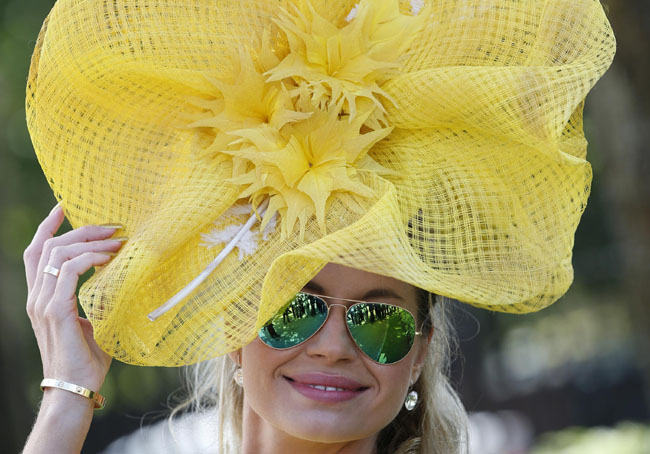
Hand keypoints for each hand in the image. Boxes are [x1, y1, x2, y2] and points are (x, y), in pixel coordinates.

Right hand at [24, 204, 123, 392]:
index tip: (63, 206)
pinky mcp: (54, 311)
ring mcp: (42, 303)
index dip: (47, 227)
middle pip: (49, 246)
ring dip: (90, 242)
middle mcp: (36, 296)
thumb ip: (99, 295)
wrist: (76, 389)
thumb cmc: (88, 358)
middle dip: (80, 230)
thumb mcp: (95, 318)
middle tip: (110, 226)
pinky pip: (69, 271)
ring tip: (118, 241)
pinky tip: (109, 259)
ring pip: (58, 254)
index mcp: (41, 296)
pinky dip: (90, 258)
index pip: (36, 253)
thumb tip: (122, 274)